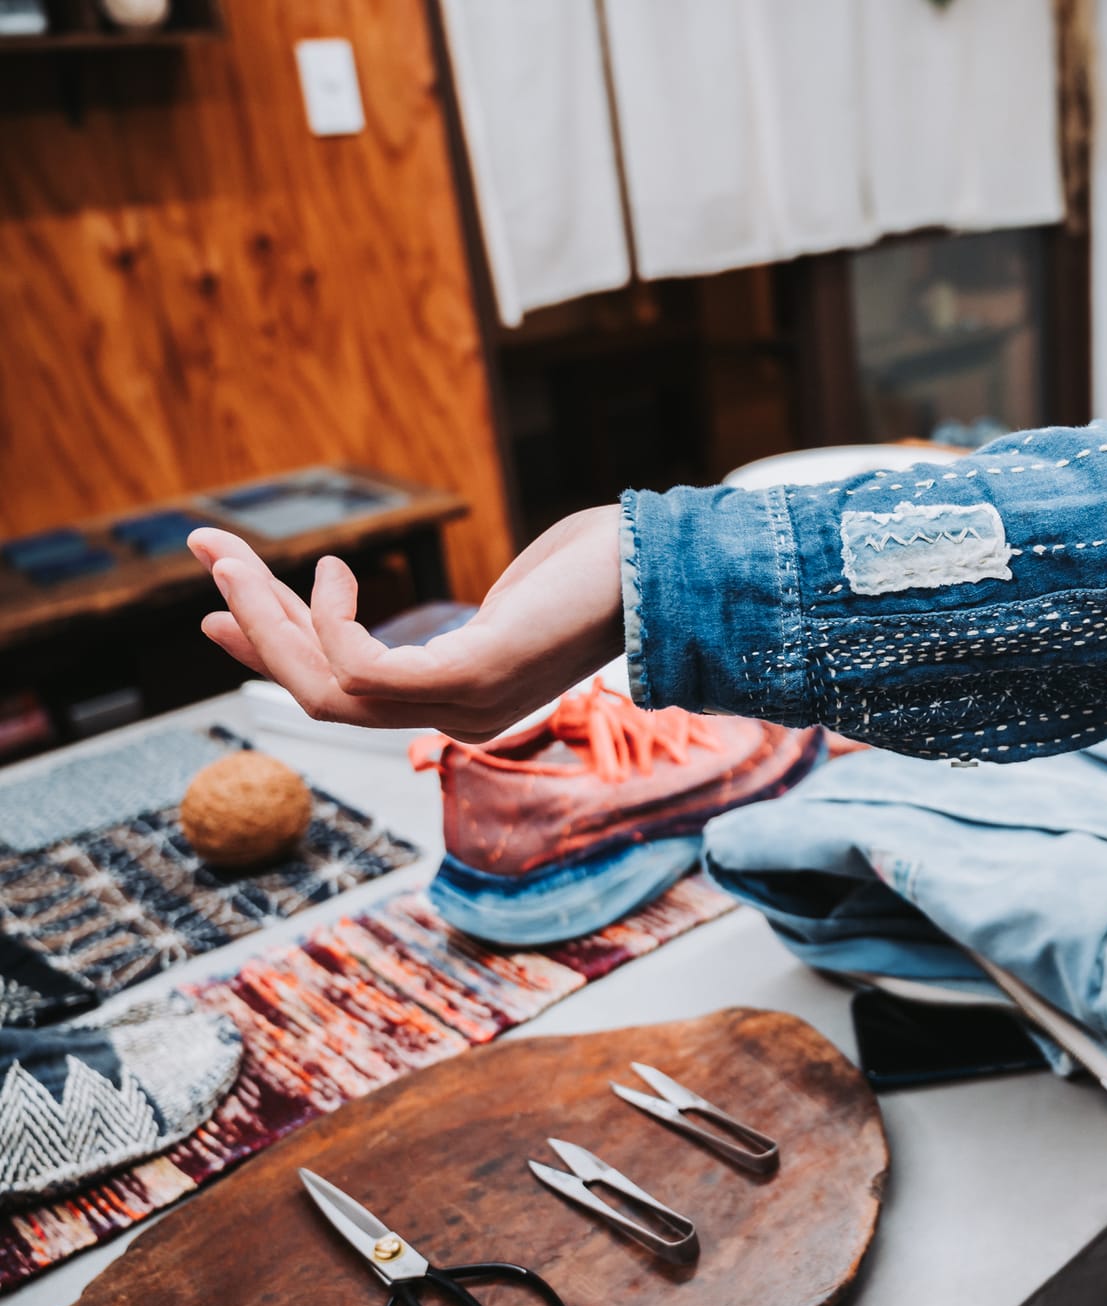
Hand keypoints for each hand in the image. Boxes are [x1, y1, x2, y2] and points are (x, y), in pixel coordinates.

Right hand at [190, 505, 624, 742]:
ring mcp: (467, 703)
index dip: (275, 653)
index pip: (346, 692)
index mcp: (461, 696)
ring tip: (233, 554)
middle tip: (207, 555)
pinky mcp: (475, 677)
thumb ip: (457, 619)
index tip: (215, 612)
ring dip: (267, 617)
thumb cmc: (595, 571)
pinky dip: (331, 624)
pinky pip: (365, 671)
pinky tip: (329, 572)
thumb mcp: (510, 600)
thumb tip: (448, 606)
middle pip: (321, 695)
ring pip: (327, 687)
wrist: (662, 569)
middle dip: (253, 627)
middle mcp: (460, 713)